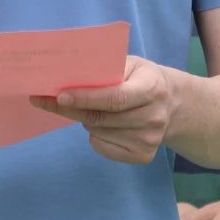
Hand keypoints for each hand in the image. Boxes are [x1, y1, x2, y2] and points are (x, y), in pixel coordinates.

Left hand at [29, 55, 173, 163]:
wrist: (173, 103)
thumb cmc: (142, 78)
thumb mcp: (130, 64)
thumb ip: (105, 68)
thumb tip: (67, 74)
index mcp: (151, 88)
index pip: (115, 97)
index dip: (86, 98)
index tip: (59, 96)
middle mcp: (154, 117)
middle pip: (102, 118)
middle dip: (71, 109)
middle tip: (46, 100)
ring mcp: (150, 140)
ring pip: (99, 132)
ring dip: (85, 119)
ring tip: (92, 108)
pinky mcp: (143, 156)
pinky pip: (103, 147)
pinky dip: (95, 135)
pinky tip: (104, 124)